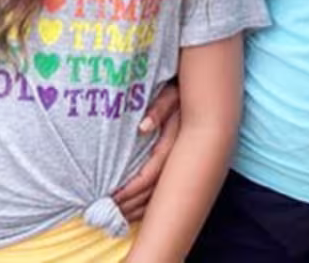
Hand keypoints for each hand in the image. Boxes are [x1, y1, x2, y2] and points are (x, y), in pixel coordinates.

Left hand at [113, 84, 181, 221]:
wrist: (202, 98)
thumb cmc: (179, 93)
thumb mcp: (171, 95)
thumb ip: (159, 108)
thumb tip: (143, 126)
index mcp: (172, 146)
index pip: (148, 177)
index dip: (129, 190)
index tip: (110, 197)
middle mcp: (176, 162)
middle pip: (152, 194)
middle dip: (129, 206)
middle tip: (106, 213)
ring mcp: (178, 168)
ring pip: (157, 199)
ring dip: (137, 210)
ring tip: (115, 216)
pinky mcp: (176, 169)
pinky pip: (161, 195)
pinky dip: (146, 207)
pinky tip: (132, 212)